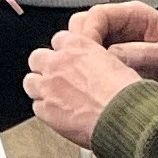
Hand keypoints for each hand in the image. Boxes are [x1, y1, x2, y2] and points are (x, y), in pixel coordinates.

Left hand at [23, 29, 141, 147]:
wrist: (125, 118)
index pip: (59, 40)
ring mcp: (48, 86)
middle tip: (58, 79)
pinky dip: (45, 111)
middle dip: (45, 68)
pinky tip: (58, 115)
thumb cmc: (127, 93)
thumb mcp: (117, 64)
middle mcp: (58, 63)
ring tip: (55, 98)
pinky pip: (36, 107)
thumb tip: (98, 68)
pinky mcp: (45, 109)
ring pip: (30, 82)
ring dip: (40, 88)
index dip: (63, 52)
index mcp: (77, 46)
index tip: (69, 61)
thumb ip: (97, 61)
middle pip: (37, 58)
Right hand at [69, 1, 157, 105]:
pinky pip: (94, 67)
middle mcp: (122, 29)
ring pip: (85, 48)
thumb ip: (143, 54)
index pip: (97, 15)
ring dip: (82, 62)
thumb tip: (112, 55)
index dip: (87, 31)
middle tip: (82, 66)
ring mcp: (117, 47)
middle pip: (84, 29)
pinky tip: (94, 87)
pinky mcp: (116, 66)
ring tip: (88, 79)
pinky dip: (90, 75)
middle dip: (79, 46)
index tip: (84, 49)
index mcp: (135, 16)